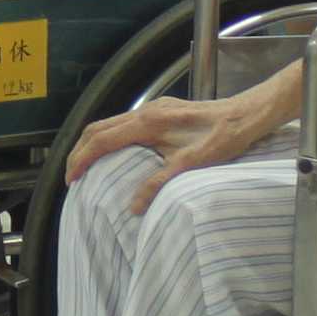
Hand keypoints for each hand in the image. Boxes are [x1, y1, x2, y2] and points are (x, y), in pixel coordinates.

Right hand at [67, 89, 276, 206]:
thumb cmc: (221, 139)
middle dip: (80, 150)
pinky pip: (125, 123)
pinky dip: (110, 138)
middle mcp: (146, 111)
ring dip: (94, 143)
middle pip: (99, 128)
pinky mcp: (162, 111)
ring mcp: (154, 109)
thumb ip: (157, 184)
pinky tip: (116, 154)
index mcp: (147, 123)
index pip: (101, 140)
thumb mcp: (189, 166)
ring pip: (111, 123)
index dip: (81, 159)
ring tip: (87, 166)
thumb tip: (133, 206)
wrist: (245, 115)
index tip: (72, 179)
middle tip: (72, 175)